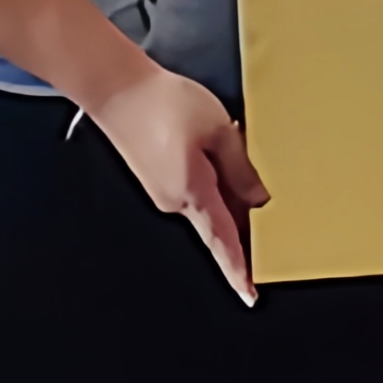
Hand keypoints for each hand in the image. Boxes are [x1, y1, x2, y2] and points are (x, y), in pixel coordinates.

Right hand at [72, 61, 268, 303]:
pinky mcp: (158, 178)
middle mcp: (175, 200)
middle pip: (220, 221)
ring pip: (208, 202)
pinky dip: (211, 178)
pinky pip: (194, 189)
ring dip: (227, 189)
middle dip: (244, 215)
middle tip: (265, 201)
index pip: (223, 240)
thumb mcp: (218, 130)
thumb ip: (242, 168)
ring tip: (233, 151)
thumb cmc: (164, 103)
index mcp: (192, 192)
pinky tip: (215, 149)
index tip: (250, 294)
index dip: (238, 269)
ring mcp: (164, 191)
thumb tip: (259, 199)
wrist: (118, 89)